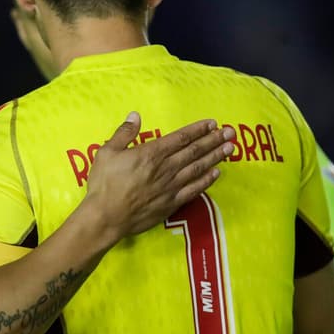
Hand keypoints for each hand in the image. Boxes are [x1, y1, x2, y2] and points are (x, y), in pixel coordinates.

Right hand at [85, 112, 234, 240]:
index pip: (181, 138)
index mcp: (151, 153)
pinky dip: (207, 181)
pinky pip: (194, 190)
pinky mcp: (171, 203)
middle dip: (214, 140)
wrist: (106, 217)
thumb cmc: (104, 184)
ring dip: (215, 157)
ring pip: (198, 168)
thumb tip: (135, 116)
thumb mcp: (107, 153)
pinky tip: (216, 174)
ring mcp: (171, 187)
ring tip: (230, 148)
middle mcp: (166, 168)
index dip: (198, 130)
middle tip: (230, 132)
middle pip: (195, 151)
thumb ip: (123, 133)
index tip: (212, 124)